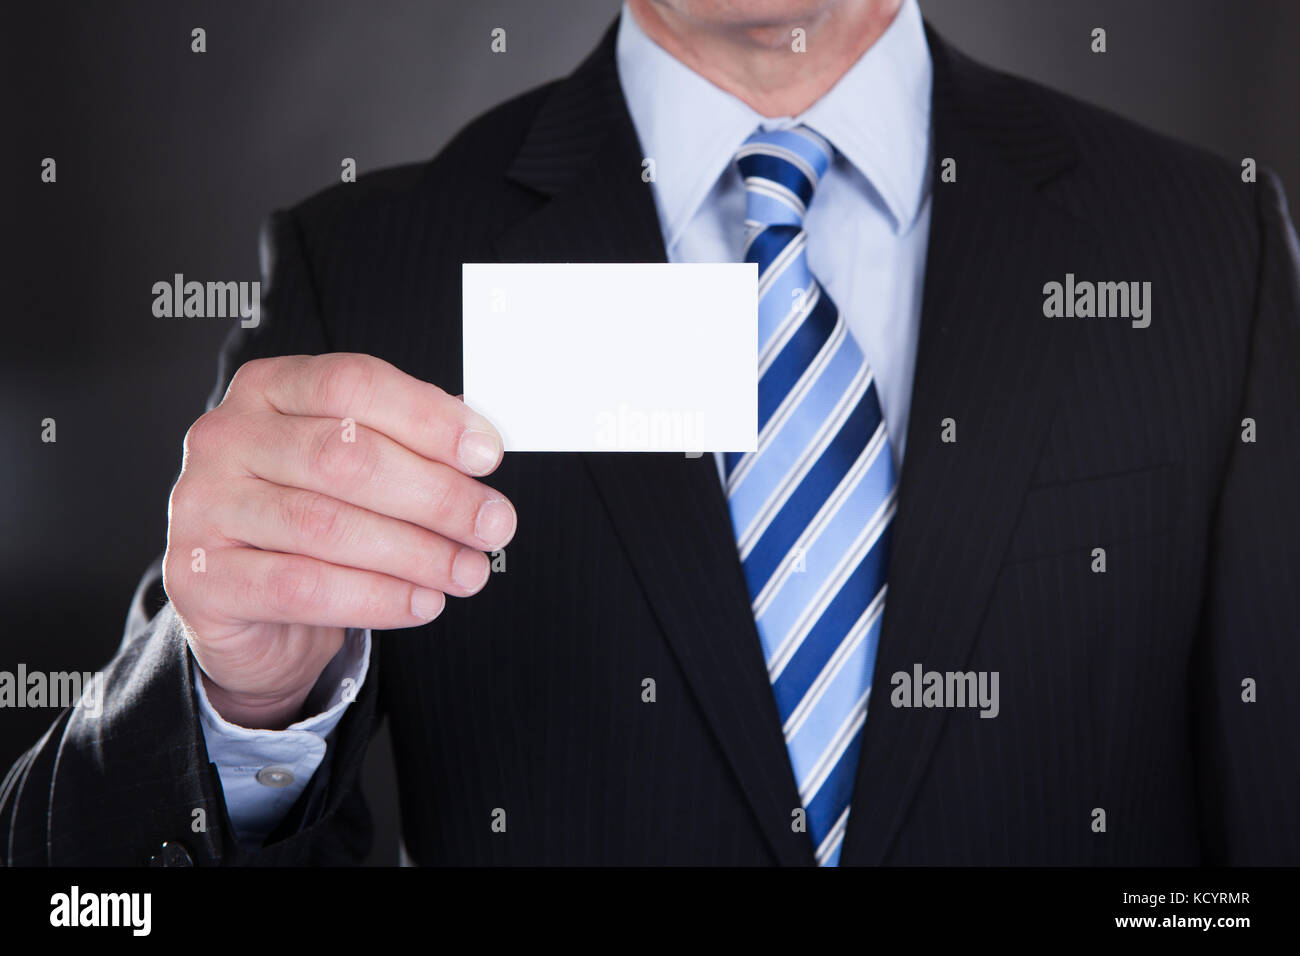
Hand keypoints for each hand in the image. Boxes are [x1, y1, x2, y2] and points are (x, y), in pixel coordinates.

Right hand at [162, 353, 515, 728]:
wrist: (246, 608)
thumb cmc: (315, 520)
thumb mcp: (356, 469)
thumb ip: (407, 447)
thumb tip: (480, 451)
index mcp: (269, 389)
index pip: (353, 384)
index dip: (428, 418)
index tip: (487, 455)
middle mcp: (226, 436)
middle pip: (344, 455)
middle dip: (435, 494)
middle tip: (493, 524)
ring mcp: (202, 505)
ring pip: (326, 524)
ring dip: (415, 552)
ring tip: (467, 571)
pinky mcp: (198, 576)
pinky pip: (301, 587)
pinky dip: (375, 597)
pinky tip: (422, 602)